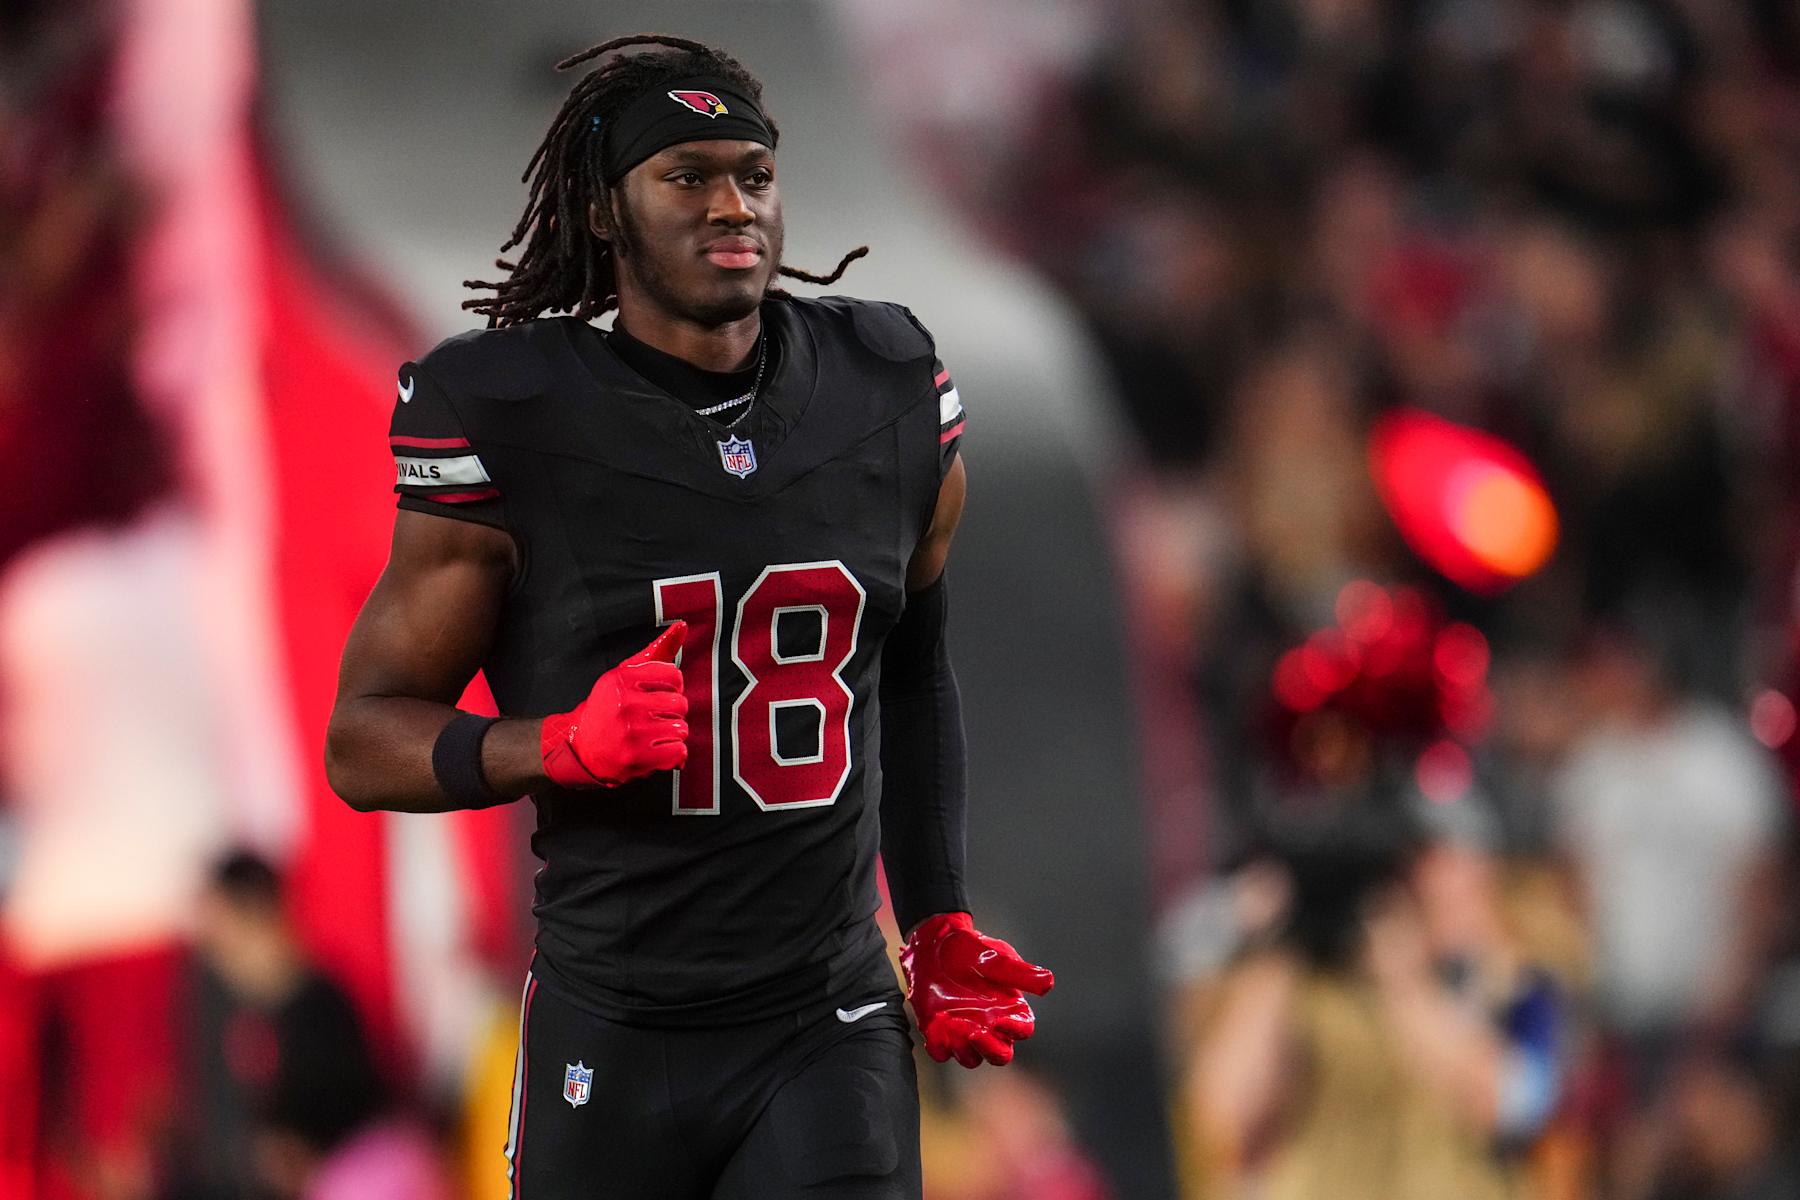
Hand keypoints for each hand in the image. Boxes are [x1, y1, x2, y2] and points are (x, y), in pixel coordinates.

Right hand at [540, 623, 689, 786]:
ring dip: (673, 734)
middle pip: (680, 703)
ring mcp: (630, 732)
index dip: (672, 687)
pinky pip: (678, 752)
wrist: (579, 747)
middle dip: (673, 712)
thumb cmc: (607, 708)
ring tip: (656, 735)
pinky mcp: (635, 757)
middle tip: (656, 718)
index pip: (673, 674)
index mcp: (622, 678)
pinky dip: (674, 754)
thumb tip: (683, 626)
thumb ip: (656, 651)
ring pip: (681, 729)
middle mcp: (625, 703)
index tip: (660, 694)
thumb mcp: (624, 674)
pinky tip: (660, 750)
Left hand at [900, 912, 1053, 1067]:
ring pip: (971, 1058)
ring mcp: (965, 1033)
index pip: (1023, 1029)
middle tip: (975, 1032)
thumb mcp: (996, 958)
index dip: (1015, 1030)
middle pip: (999, 1055)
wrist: (935, 944)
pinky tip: (936, 1025)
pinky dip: (938, 1045)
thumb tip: (1048, 982)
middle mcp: (990, 1027)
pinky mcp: (940, 1034)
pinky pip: (941, 1052)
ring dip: (963, 1048)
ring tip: (952, 1022)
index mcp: (1010, 1010)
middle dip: (989, 1049)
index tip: (1001, 1021)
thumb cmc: (971, 949)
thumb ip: (1020, 973)